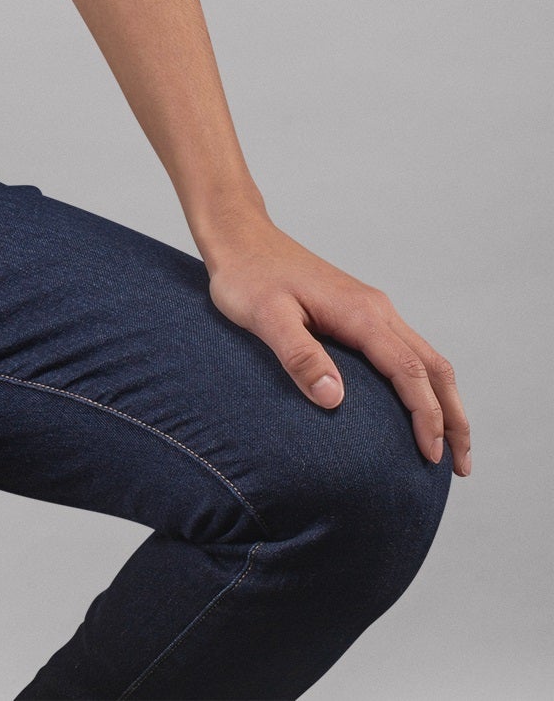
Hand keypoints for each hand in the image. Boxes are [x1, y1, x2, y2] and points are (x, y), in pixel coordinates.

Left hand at [199, 214, 469, 474]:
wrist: (240, 237)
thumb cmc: (247, 276)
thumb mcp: (264, 318)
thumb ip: (299, 354)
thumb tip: (334, 398)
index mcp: (360, 313)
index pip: (409, 371)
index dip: (426, 416)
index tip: (431, 457)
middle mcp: (376, 309)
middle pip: (433, 366)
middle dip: (453, 417)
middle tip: (461, 466)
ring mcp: (371, 308)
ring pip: (425, 357)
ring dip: (444, 401)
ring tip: (449, 447)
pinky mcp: (360, 311)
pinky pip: (406, 350)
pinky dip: (423, 383)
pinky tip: (414, 406)